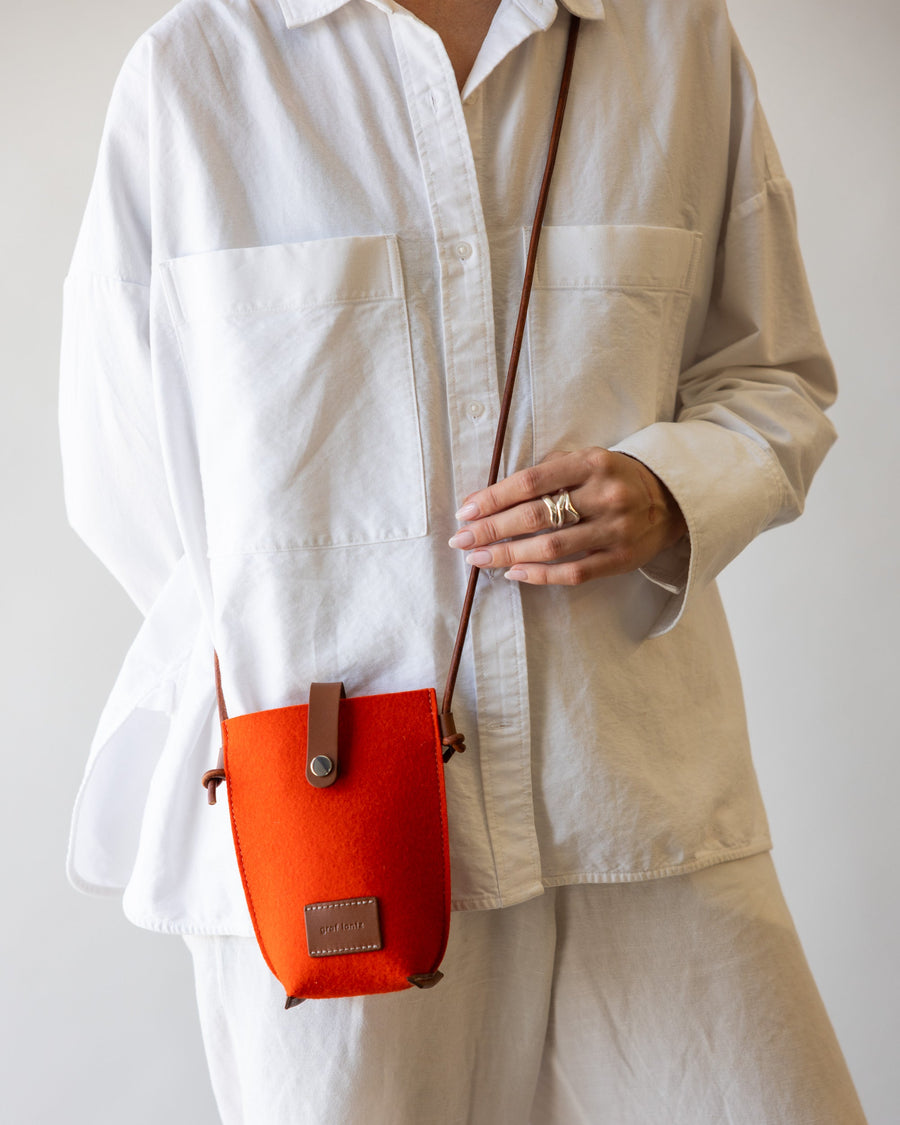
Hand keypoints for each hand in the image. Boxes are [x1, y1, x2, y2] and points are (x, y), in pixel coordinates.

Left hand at [448, 448, 686, 585]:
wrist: (671, 499)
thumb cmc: (613, 477)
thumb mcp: (587, 460)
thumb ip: (548, 471)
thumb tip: (491, 497)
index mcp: (592, 463)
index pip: (532, 481)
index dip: (494, 497)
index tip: (466, 510)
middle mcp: (605, 494)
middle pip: (536, 515)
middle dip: (492, 529)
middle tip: (461, 540)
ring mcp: (616, 529)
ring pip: (551, 547)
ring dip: (508, 554)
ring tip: (478, 558)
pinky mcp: (621, 559)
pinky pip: (573, 572)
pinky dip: (539, 575)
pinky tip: (513, 573)